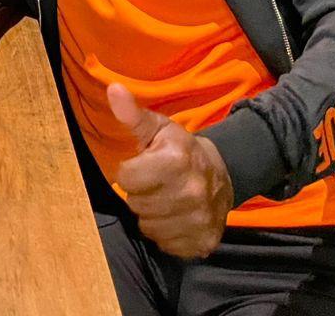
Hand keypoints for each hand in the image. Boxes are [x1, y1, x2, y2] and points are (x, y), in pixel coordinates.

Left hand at [108, 84, 233, 259]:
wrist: (221, 175)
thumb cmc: (179, 149)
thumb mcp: (157, 127)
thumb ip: (133, 114)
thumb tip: (113, 90)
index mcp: (177, 160)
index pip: (126, 178)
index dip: (129, 172)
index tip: (142, 166)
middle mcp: (191, 192)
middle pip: (136, 205)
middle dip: (140, 195)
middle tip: (155, 184)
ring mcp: (200, 220)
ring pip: (149, 228)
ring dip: (152, 216)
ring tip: (164, 200)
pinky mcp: (203, 242)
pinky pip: (166, 245)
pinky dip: (167, 234)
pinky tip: (175, 217)